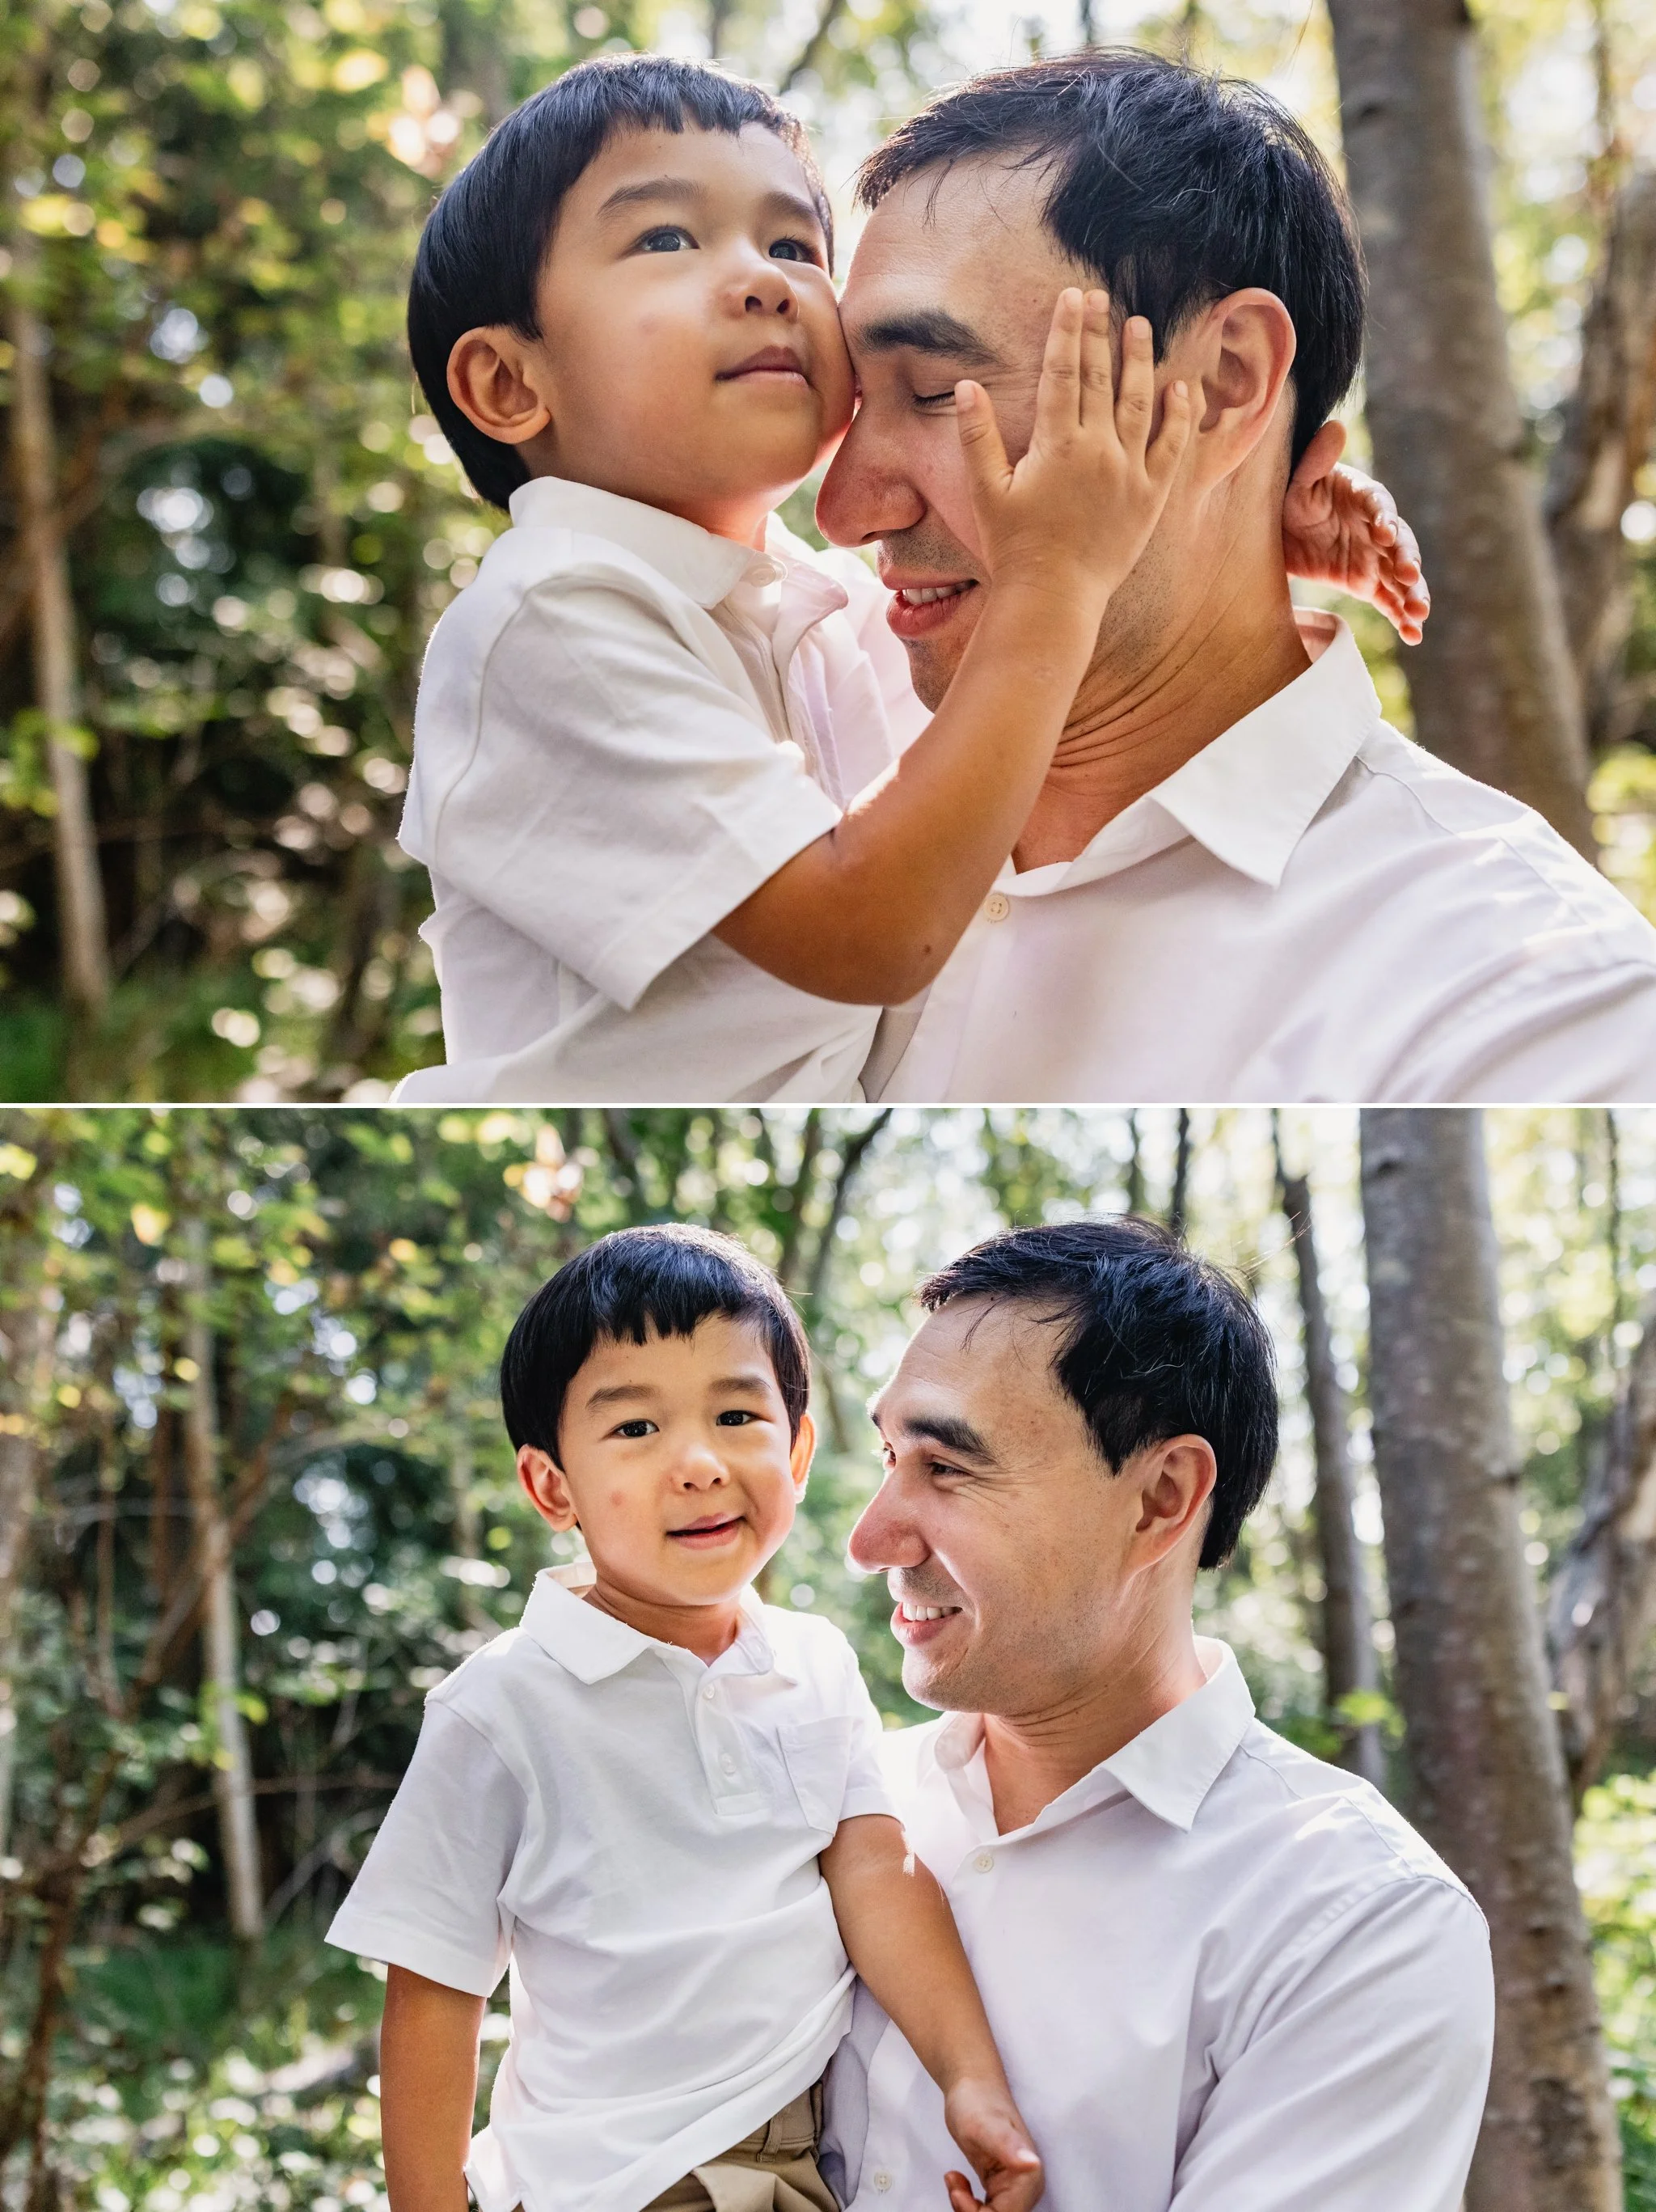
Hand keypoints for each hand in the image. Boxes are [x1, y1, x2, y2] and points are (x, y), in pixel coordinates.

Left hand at [941, 2074, 1043, 2211]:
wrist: (972, 2085)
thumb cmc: (977, 2100)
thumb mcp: (984, 2124)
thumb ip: (1007, 2146)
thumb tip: (1032, 2164)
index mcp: (1030, 2176)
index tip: (958, 2193)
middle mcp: (1027, 2186)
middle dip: (971, 2211)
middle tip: (954, 2186)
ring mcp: (1015, 2187)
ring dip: (967, 2208)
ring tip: (954, 2180)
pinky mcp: (1001, 2186)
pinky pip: (986, 2211)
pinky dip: (967, 2203)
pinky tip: (957, 2181)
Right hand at [956, 287, 1190, 616]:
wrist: (1054, 598)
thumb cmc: (1014, 548)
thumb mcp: (986, 492)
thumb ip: (977, 437)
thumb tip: (966, 386)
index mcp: (1057, 445)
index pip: (1063, 373)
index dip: (1068, 331)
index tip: (1072, 298)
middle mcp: (1098, 451)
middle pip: (1099, 378)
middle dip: (1099, 333)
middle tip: (1102, 296)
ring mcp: (1129, 472)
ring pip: (1138, 402)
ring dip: (1139, 360)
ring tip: (1139, 325)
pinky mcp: (1150, 497)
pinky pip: (1171, 447)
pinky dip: (1179, 415)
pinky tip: (1181, 387)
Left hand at [1281, 420, 1429, 644]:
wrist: (1276, 532)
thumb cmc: (1289, 497)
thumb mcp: (1297, 480)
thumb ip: (1316, 460)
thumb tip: (1335, 427)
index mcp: (1363, 497)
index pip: (1380, 505)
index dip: (1384, 519)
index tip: (1383, 535)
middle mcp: (1377, 528)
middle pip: (1400, 543)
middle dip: (1406, 560)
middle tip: (1409, 577)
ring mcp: (1376, 558)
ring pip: (1401, 577)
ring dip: (1413, 594)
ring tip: (1419, 614)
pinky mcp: (1370, 583)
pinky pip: (1390, 602)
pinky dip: (1403, 618)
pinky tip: (1414, 636)